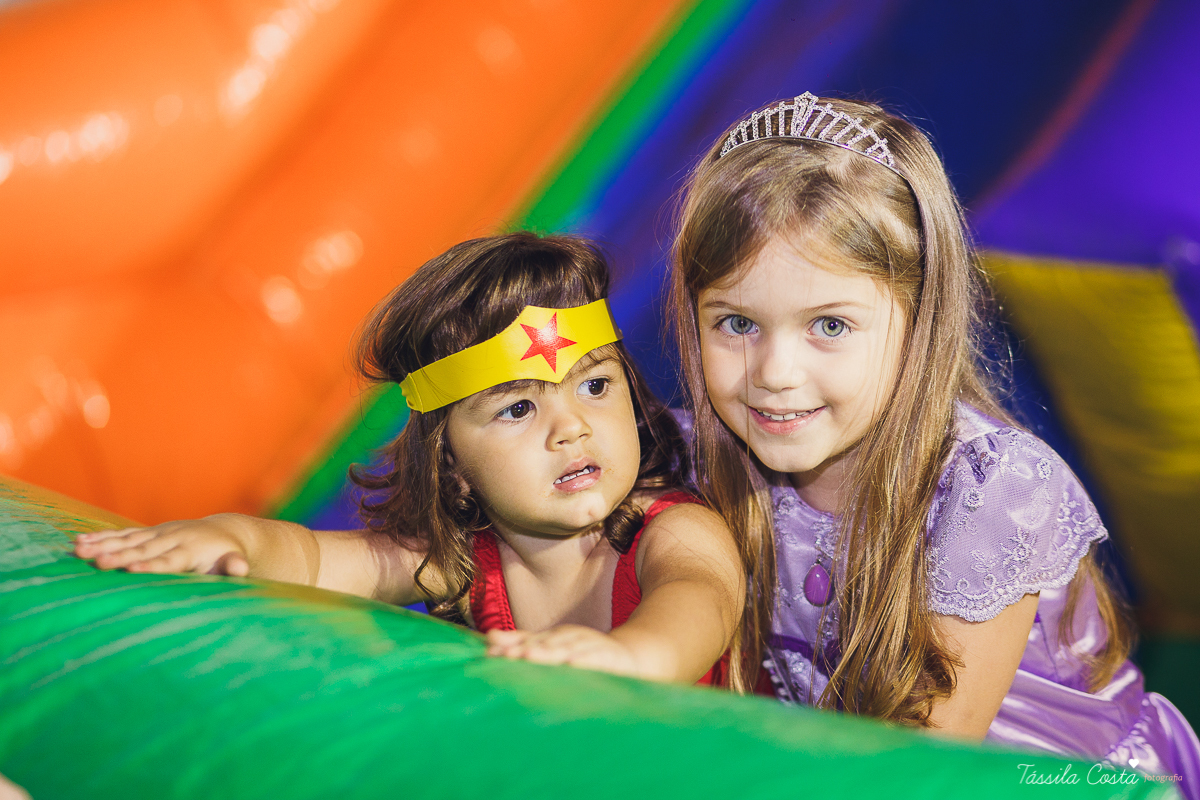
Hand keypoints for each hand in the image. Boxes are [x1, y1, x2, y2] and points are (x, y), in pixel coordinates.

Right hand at [73, 514, 251, 575]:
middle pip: (143, 549)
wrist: (225, 533)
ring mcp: (159, 533)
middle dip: (119, 556)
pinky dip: (102, 537)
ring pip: (128, 539)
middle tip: (98, 563)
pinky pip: (122, 534)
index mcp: (191, 550)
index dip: (151, 565)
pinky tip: (79, 541)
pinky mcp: (149, 532)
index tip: (133, 569)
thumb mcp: (234, 562)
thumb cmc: (227, 557)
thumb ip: (234, 566)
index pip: (169, 560)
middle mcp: (173, 538)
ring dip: (102, 545)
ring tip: (78, 550)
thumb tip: (240, 568)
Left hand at [485, 625, 640, 677]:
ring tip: (531, 657)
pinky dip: (584, 659)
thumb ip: (521, 642)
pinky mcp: (607, 656)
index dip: (510, 648)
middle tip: (507, 656)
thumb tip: (488, 638)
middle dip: (526, 649)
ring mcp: (588, 645)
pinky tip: (573, 663)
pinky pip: (595, 657)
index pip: (527, 643)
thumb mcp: (552, 647)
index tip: (489, 655)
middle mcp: (569, 639)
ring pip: (567, 648)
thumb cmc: (583, 654)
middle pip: (544, 644)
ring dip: (549, 652)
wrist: (629, 656)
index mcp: (553, 638)